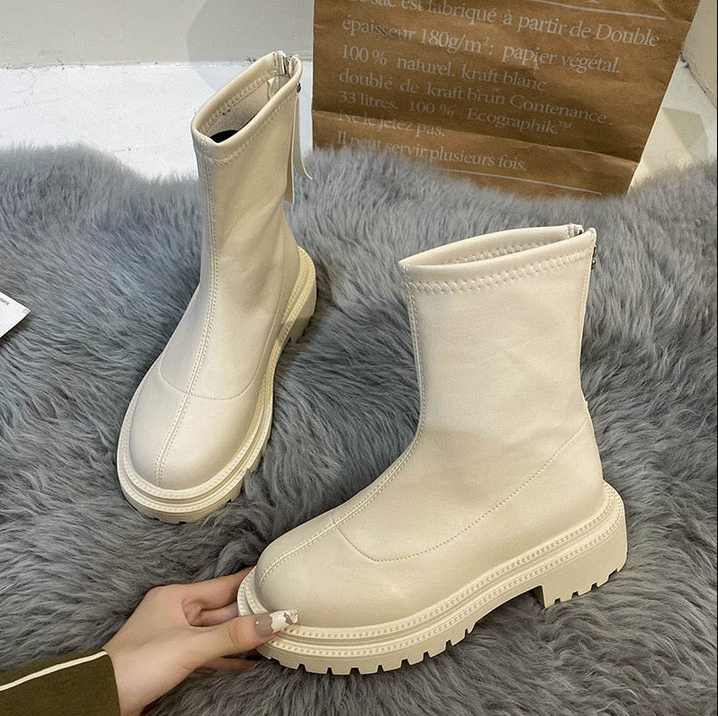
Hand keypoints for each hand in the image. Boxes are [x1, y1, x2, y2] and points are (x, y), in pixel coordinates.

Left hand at [103, 569, 296, 715]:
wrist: (102, 700)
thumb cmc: (136, 664)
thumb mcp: (190, 646)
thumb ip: (233, 635)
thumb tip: (274, 620)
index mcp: (176, 597)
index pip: (223, 586)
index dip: (250, 583)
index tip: (276, 578)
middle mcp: (176, 613)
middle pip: (223, 610)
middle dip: (251, 612)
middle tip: (282, 611)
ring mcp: (175, 638)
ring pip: (218, 633)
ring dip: (243, 636)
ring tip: (274, 635)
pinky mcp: (174, 661)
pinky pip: (210, 653)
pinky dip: (230, 656)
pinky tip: (251, 661)